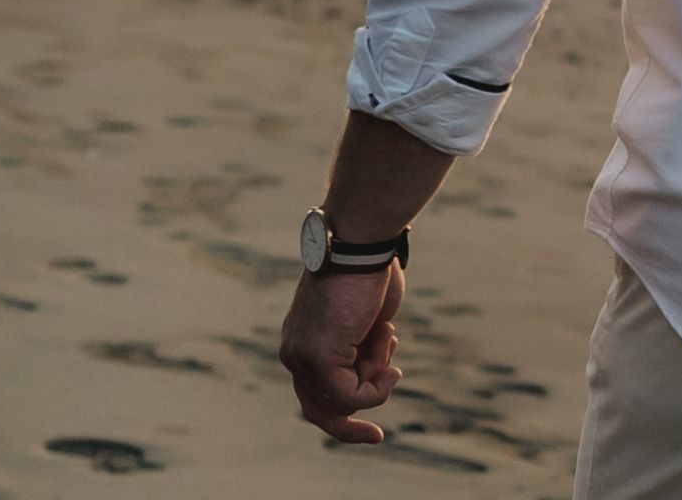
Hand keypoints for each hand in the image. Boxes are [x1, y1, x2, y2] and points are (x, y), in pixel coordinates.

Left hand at [280, 263, 405, 442]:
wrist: (361, 244)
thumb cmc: (370, 270)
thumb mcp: (368, 317)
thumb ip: (363, 345)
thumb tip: (372, 364)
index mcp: (302, 341)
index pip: (314, 391)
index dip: (343, 411)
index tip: (373, 424)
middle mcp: (295, 353)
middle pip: (319, 411)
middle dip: (350, 426)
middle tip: (376, 437)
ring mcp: (303, 358)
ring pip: (344, 401)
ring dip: (377, 377)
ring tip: (385, 336)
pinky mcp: (318, 358)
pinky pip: (352, 395)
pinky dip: (377, 383)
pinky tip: (387, 350)